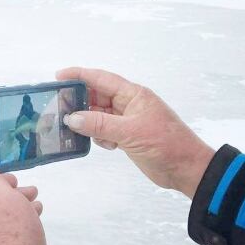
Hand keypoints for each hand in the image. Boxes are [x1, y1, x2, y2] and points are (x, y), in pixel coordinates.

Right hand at [56, 67, 213, 198]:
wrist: (187, 169)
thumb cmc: (165, 144)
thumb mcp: (130, 132)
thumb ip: (99, 124)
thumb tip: (72, 118)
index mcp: (133, 95)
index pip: (101, 79)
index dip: (79, 75)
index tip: (58, 76)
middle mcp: (129, 104)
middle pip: (97, 96)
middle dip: (79, 101)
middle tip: (59, 108)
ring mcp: (127, 121)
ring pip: (98, 115)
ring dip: (88, 122)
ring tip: (76, 130)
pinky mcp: (127, 136)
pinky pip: (104, 130)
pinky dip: (99, 136)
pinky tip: (105, 145)